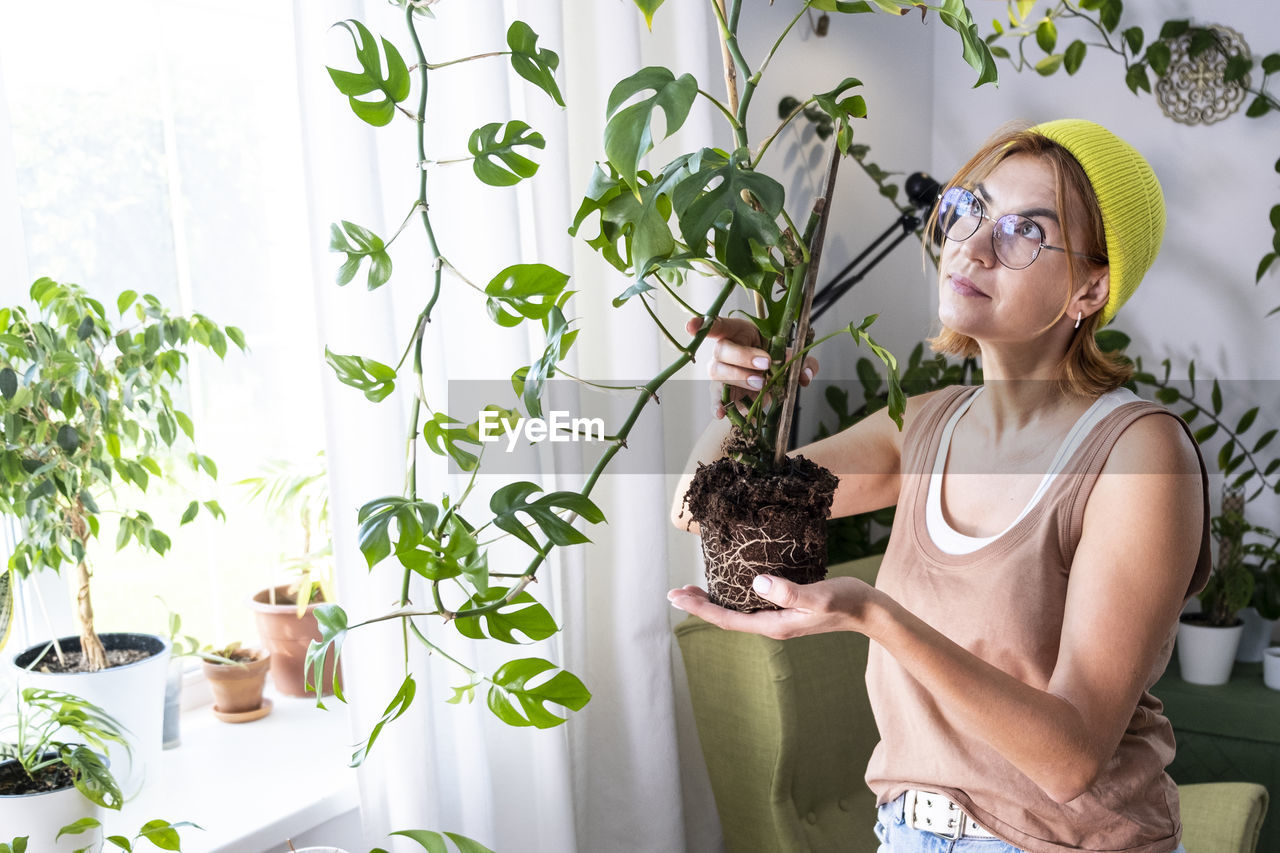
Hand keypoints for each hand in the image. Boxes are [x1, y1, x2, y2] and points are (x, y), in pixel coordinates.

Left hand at [667, 574, 879, 638]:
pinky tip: (727, 585)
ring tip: (691, 590)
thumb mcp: (820, 595)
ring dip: (712, 601)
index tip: (678, 597)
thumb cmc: (848, 601)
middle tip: (674, 593)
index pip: (727, 619)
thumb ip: (790, 592)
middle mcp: (772, 625)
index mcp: (775, 625)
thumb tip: (756, 583)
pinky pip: (749, 605)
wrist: (869, 611)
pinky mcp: (784, 609)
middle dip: (698, 606)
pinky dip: (730, 595)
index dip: (700, 609)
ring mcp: (777, 618)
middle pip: (726, 617)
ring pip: (735, 611)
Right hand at [686, 316, 817, 418]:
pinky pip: (715, 398)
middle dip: (742, 357)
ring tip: (760, 384)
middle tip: (765, 365)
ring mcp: (719, 371)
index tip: (692, 327)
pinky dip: (717, 406)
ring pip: (717, 372)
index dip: (704, 324)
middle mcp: (724, 350)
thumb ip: (803, 362)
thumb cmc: (775, 360)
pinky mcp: (721, 392)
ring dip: (738, 377)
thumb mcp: (792, 357)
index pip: (718, 325)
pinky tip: (720, 413)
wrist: (769, 382)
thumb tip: (805, 374)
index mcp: (739, 332)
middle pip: (721, 349)